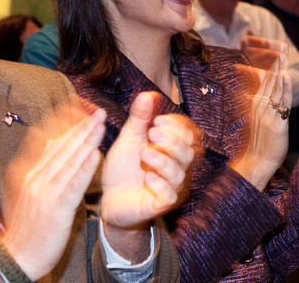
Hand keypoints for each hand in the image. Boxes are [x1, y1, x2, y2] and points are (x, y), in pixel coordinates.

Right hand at [0, 108, 105, 279]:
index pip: (49, 142)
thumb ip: (42, 168)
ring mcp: (44, 193)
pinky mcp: (56, 209)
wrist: (18, 255)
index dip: (66, 124)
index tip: (80, 109)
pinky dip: (85, 168)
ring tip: (100, 125)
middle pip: (61, 148)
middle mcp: (34, 179)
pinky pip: (73, 184)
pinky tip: (96, 154)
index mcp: (28, 173)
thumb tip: (53, 142)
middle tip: (98, 112)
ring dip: (86, 141)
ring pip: (69, 161)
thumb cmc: (27, 226)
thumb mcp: (28, 192)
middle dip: (81, 128)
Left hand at [100, 92, 194, 261]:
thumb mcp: (129, 138)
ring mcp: (171, 187)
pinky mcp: (161, 204)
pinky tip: (147, 176)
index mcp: (172, 150)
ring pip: (179, 173)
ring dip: (163, 160)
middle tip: (152, 133)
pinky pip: (170, 195)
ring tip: (144, 153)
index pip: (189, 135)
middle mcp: (177, 168)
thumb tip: (149, 94)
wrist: (109, 197)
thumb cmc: (123, 167)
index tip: (156, 120)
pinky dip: (160, 184)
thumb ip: (140, 118)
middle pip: (189, 152)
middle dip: (172, 140)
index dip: (177, 126)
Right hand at [233, 42, 291, 189]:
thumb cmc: (260, 141)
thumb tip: (266, 90)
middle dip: (274, 62)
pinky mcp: (275, 121)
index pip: (262, 78)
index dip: (268, 64)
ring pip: (274, 87)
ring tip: (283, 54)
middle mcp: (259, 104)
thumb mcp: (258, 118)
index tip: (274, 50)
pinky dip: (283, 88)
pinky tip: (285, 77)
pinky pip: (280, 102)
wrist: (257, 160)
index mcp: (255, 102)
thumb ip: (262, 102)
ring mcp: (266, 112)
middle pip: (267, 79)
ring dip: (279, 70)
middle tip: (279, 46)